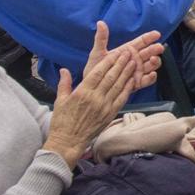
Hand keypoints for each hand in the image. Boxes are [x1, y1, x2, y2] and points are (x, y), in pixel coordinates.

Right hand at [45, 23, 164, 163]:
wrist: (68, 142)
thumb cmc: (62, 122)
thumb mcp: (60, 100)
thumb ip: (64, 83)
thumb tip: (64, 70)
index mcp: (82, 92)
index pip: (98, 72)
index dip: (109, 61)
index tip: (116, 53)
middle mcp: (95, 98)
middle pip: (111, 77)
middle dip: (121, 63)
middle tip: (129, 53)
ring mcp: (104, 107)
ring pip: (118, 86)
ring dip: (127, 73)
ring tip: (134, 62)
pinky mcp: (110, 114)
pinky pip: (121, 99)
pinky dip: (128, 88)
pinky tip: (133, 80)